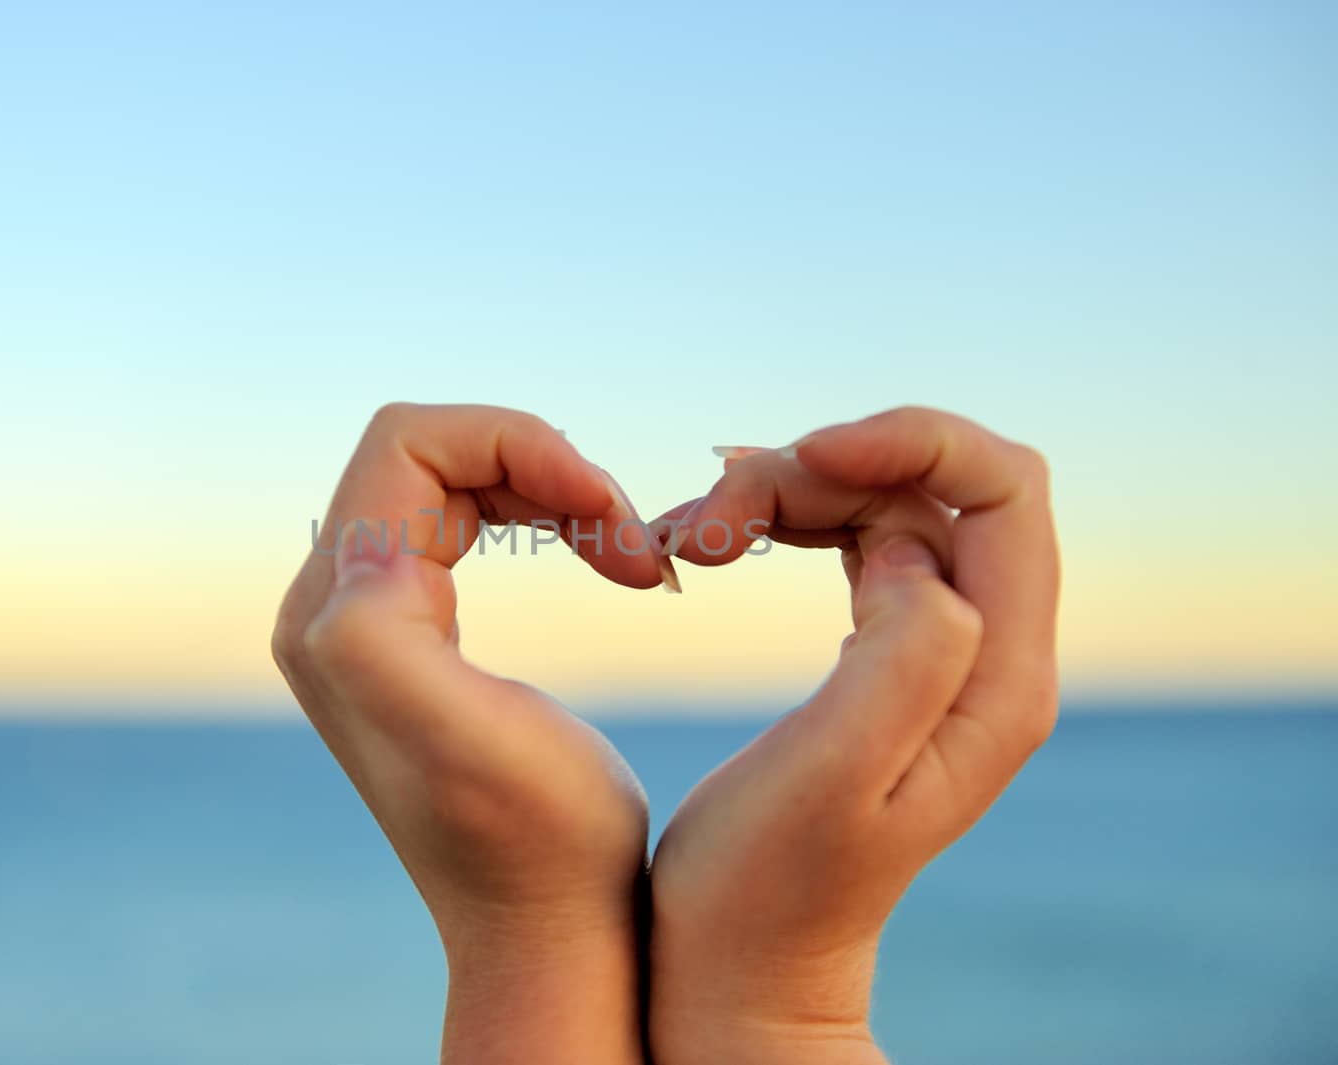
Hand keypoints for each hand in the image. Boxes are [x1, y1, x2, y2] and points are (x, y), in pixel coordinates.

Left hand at [271, 403, 670, 1064]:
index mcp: (339, 617)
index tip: (609, 509)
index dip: (519, 444)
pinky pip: (463, 517)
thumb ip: (382, 643)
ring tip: (627, 552)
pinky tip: (595, 554)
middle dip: (540, 466)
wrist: (554, 927)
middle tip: (629, 535)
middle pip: (428, 451)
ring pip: (453, 477)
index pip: (408, 445)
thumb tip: (365, 554)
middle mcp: (333, 608)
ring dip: (550, 490)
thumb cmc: (543, 843)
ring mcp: (369, 620)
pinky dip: (540, 514)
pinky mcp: (412, 633)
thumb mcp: (470, 746)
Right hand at [648, 407, 1059, 1064]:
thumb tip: (910, 550)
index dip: (912, 442)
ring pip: (881, 507)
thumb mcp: (831, 776)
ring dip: (785, 495)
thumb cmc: (767, 887)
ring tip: (692, 539)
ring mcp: (934, 656)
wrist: (741, 967)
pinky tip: (713, 548)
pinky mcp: (880, 657)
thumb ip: (900, 655)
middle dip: (819, 470)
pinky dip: (782, 523)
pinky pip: (851, 543)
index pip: (1006, 491)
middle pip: (930, 488)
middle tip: (707, 523)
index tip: (800, 457)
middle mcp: (983, 658)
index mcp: (996, 680)